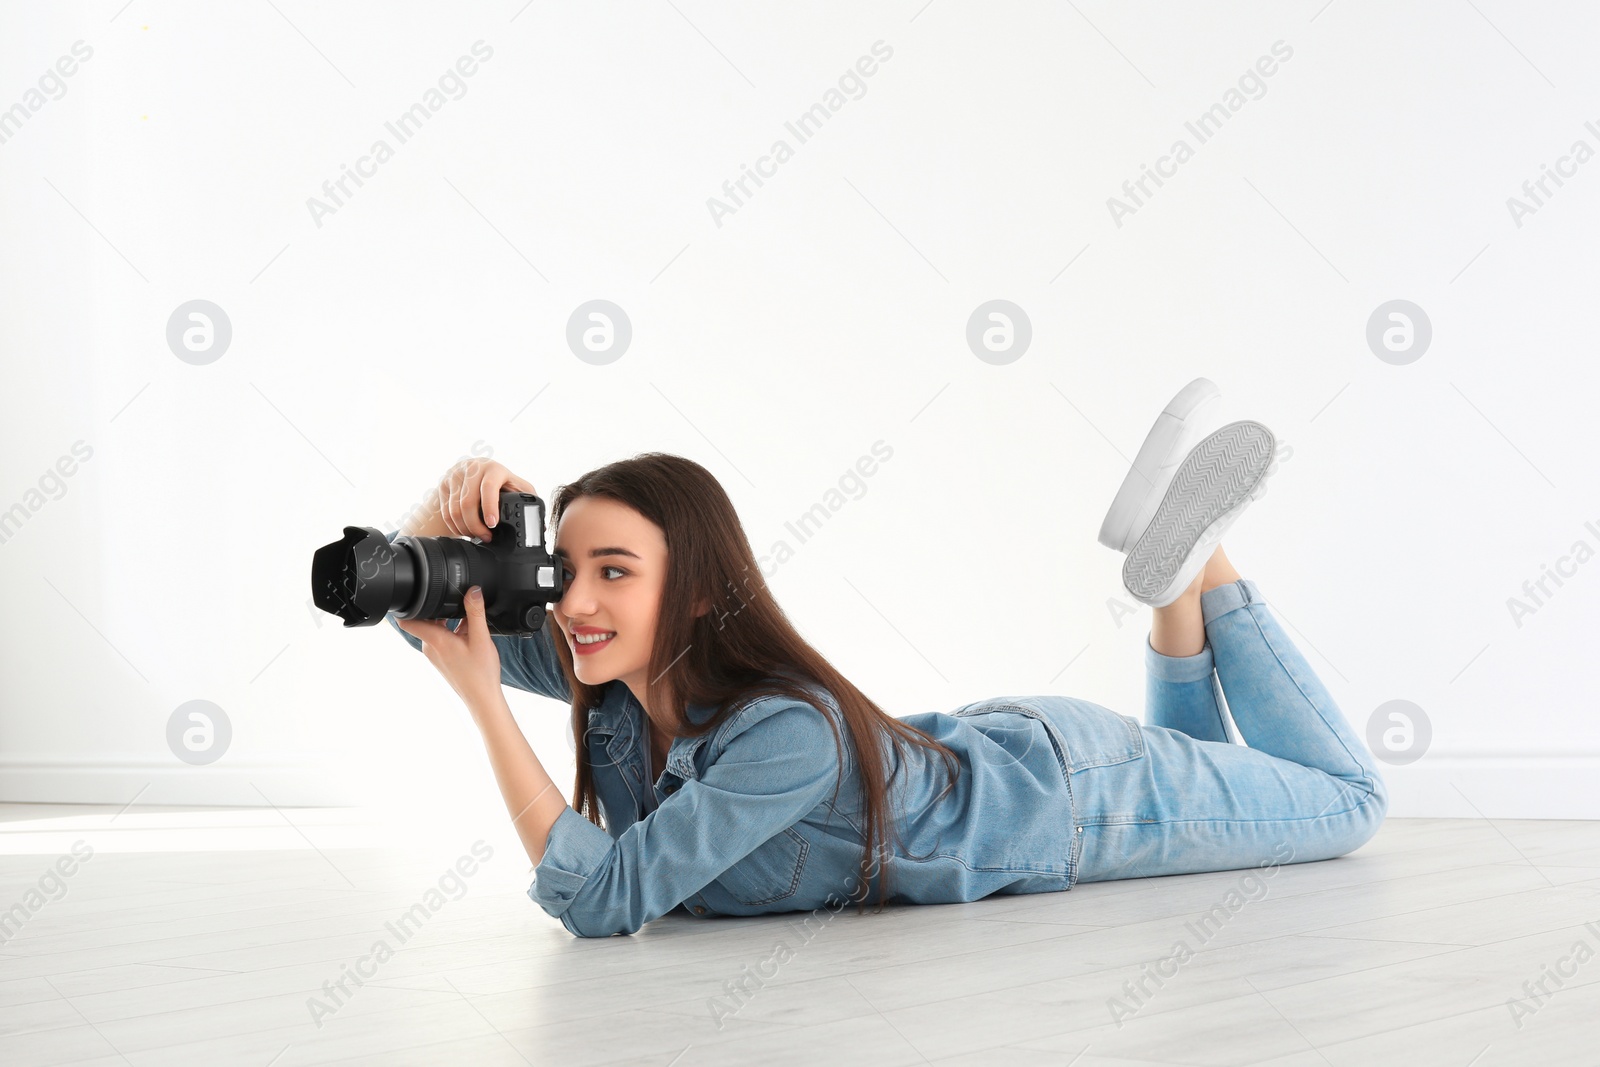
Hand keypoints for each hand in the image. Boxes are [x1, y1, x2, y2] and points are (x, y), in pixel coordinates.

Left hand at [395, 586, 503, 714]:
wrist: (482, 697)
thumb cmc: (480, 673)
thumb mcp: (481, 638)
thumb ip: (475, 612)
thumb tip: (473, 591)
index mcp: (435, 640)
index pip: (407, 621)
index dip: (406, 607)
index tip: (412, 596)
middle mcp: (431, 647)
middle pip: (425, 621)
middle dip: (438, 610)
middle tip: (456, 605)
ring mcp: (435, 654)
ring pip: (436, 629)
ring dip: (448, 622)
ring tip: (468, 623)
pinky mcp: (442, 659)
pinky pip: (442, 639)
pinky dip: (453, 632)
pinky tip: (470, 635)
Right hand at [405, 459, 538, 540]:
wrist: (474, 471)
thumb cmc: (500, 481)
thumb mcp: (517, 486)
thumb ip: (528, 500)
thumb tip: (540, 525)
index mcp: (493, 469)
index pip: (488, 487)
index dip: (489, 507)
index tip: (492, 524)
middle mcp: (472, 469)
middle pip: (467, 502)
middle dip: (476, 525)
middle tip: (486, 537)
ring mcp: (455, 476)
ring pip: (454, 509)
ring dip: (465, 528)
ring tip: (476, 535)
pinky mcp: (444, 485)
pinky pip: (445, 512)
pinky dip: (454, 526)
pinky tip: (464, 530)